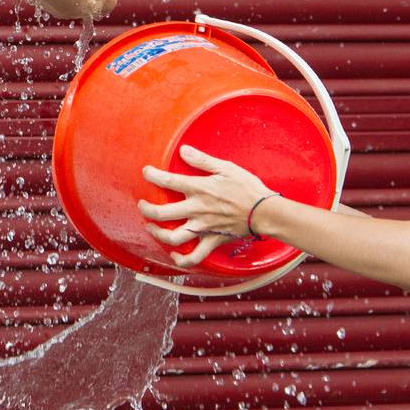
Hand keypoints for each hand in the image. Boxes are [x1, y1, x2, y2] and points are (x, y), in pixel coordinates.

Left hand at [137, 145, 274, 267]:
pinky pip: (194, 256)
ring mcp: (203, 228)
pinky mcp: (212, 241)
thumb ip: (202, 160)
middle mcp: (197, 210)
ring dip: (157, 234)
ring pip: (173, 237)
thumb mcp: (226, 168)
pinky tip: (174, 255)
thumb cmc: (248, 188)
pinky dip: (182, 260)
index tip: (146, 172)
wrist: (266, 212)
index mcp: (200, 189)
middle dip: (146, 209)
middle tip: (142, 205)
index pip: (168, 181)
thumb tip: (183, 150)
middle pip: (162, 213)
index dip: (152, 175)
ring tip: (151, 228)